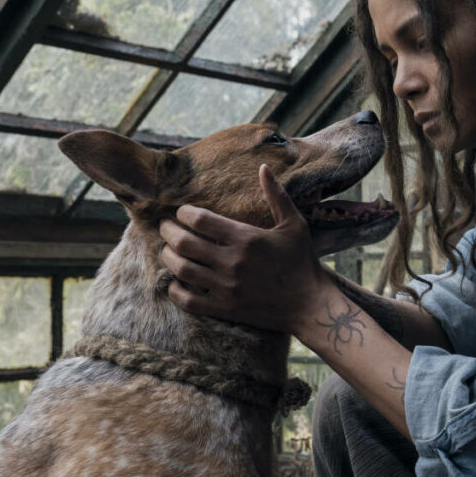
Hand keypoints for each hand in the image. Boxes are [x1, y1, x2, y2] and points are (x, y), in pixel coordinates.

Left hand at [159, 164, 331, 330]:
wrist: (310, 304)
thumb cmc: (302, 261)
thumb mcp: (294, 224)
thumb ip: (276, 195)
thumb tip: (263, 167)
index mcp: (247, 238)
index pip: (200, 220)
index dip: (183, 213)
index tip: (181, 212)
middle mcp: (233, 262)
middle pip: (184, 243)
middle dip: (168, 231)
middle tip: (165, 227)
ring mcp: (227, 287)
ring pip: (181, 270)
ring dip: (167, 257)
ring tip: (167, 250)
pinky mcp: (225, 308)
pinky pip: (189, 300)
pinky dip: (175, 290)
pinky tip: (175, 281)